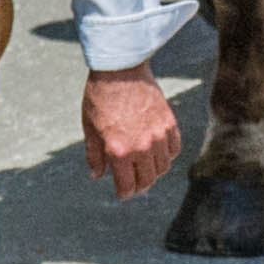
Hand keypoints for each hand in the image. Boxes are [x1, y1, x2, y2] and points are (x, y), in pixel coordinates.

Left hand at [80, 65, 179, 196]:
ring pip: (163, 167)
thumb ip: (94, 156)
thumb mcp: (89, 128)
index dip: (124, 193)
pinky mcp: (169, 123)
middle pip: (148, 180)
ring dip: (154, 172)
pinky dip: (167, 156)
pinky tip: (158, 154)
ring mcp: (158, 136)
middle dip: (140, 187)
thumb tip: (98, 176)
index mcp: (119, 150)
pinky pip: (174, 149)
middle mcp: (142, 147)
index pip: (127, 185)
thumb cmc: (100, 97)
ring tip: (146, 170)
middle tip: (134, 186)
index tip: (122, 193)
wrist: (120, 70)